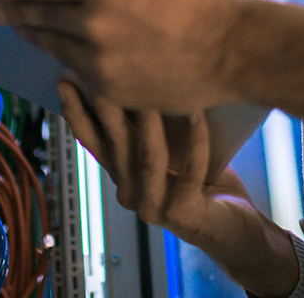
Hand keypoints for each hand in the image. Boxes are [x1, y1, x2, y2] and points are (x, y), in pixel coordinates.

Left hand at [0, 0, 251, 112]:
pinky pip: (75, 71)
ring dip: (31, 33)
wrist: (240, 48)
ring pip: (52, 45)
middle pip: (36, 14)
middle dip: (10, 7)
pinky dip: (61, 56)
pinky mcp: (114, 90)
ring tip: (20, 25)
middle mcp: (93, 25)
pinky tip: (56, 49)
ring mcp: (102, 62)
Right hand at [58, 80, 298, 297]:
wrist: (237, 230)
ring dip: (152, 120)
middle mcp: (130, 193)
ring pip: (149, 157)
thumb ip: (148, 126)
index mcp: (122, 175)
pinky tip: (198, 113)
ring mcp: (154, 208)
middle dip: (109, 105)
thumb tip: (135, 76)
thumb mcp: (169, 148)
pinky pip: (190, 172)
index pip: (92, 141)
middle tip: (104, 72)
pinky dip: (196, 141)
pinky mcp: (183, 215)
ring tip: (155, 85)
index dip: (77, 112)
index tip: (66, 80)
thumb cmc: (203, 181)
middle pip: (116, 145)